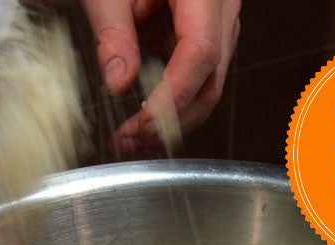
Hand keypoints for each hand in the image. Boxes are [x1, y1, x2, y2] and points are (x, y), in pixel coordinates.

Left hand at [82, 0, 239, 153]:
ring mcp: (219, 19)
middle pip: (210, 80)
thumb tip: (118, 82)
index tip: (142, 124)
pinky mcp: (205, 28)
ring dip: (171, 116)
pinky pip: (196, 71)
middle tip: (131, 141)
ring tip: (132, 134)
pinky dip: (170, 95)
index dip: (173, 98)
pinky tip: (141, 106)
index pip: (200, 55)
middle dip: (172, 120)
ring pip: (208, 83)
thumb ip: (113, 29)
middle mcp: (222, 5)